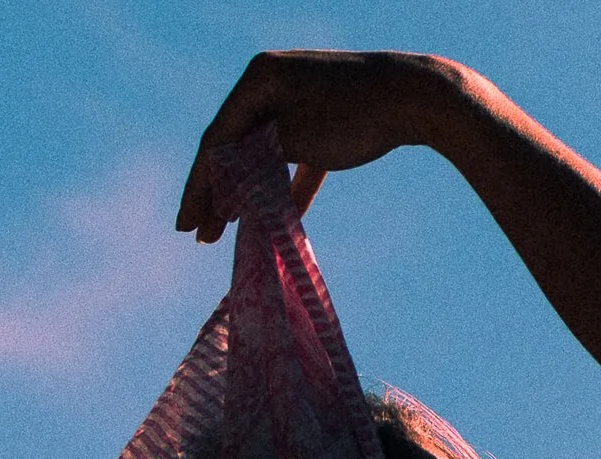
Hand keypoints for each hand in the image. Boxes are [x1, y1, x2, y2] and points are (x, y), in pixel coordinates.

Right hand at [176, 49, 446, 241]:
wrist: (414, 97)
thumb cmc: (351, 116)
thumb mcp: (293, 139)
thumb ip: (253, 158)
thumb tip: (223, 181)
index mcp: (257, 79)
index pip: (216, 141)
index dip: (198, 188)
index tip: (185, 226)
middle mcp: (271, 82)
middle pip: (235, 147)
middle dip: (217, 195)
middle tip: (200, 237)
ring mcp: (298, 99)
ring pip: (263, 154)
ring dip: (247, 193)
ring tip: (228, 228)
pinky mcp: (324, 118)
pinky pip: (296, 157)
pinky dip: (287, 187)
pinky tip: (280, 219)